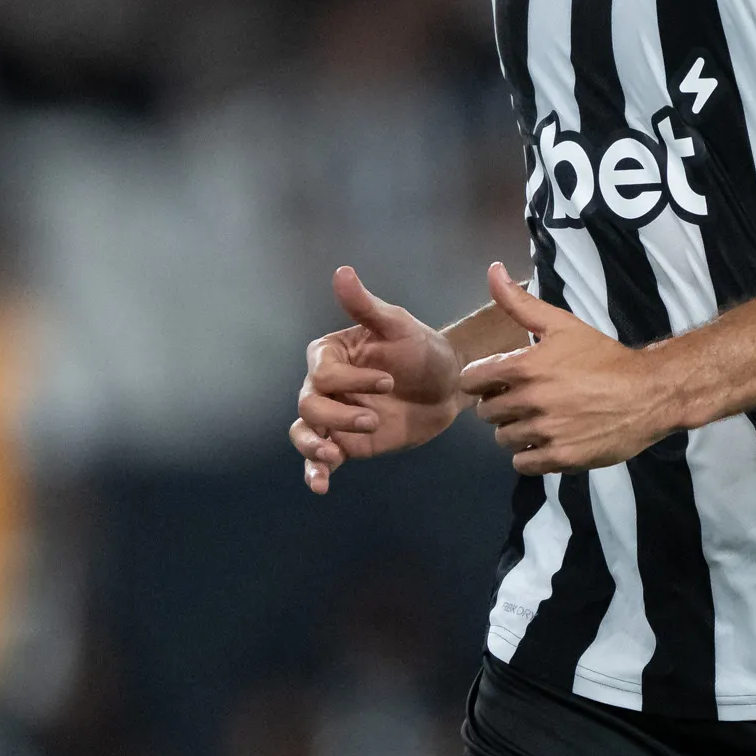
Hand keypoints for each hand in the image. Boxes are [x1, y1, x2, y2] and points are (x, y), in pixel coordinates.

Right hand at [290, 266, 465, 493]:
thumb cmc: (423, 349)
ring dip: (313, 446)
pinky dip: (315, 471)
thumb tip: (342, 272)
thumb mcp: (398, 325)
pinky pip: (321, 458)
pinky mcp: (347, 442)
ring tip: (332, 455)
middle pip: (309, 406)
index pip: (321, 372)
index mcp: (330, 354)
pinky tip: (321, 483)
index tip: (387, 381)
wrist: (449, 386)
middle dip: (337, 416)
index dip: (349, 380)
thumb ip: (366, 306)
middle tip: (373, 420)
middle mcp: (326, 385)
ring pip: (305, 432)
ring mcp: (335, 415)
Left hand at [459, 263, 692, 475]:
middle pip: (486, 413)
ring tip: (540, 421)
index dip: (482, 381)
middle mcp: (531, 400)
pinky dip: (531, 455)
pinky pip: (523, 463)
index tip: (500, 381)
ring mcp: (546, 432)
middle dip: (501, 406)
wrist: (648, 392)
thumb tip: (493, 270)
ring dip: (516, 432)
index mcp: (525, 367)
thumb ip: (520, 303)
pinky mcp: (561, 457)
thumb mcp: (563, 325)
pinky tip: (549, 440)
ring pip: (504, 439)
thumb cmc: (604, 357)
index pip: (471, 381)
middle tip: (526, 400)